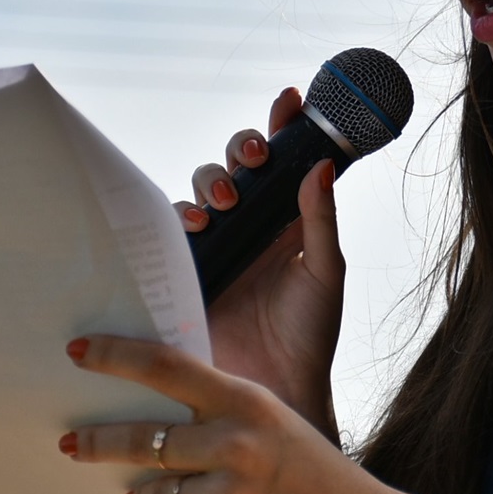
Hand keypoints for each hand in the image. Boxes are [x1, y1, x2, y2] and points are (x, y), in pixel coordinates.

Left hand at [62, 334, 420, 493]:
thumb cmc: (318, 476)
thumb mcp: (276, 424)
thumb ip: (222, 415)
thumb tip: (157, 414)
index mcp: (249, 403)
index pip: (168, 368)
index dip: (116, 358)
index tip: (79, 352)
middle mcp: (234, 443)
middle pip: (143, 438)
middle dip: (97, 441)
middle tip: (70, 441)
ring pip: (155, 492)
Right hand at [179, 87, 344, 429]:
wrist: (276, 393)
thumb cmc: (309, 335)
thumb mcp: (325, 273)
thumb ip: (320, 220)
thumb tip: (323, 164)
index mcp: (288, 221)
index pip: (283, 162)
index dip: (282, 126)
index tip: (287, 99)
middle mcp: (249, 227)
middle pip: (235, 167)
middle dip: (239, 152)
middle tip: (253, 163)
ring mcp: (214, 247)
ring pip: (200, 193)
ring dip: (209, 184)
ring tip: (224, 204)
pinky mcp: (182, 271)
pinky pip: (167, 233)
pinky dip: (175, 218)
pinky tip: (190, 223)